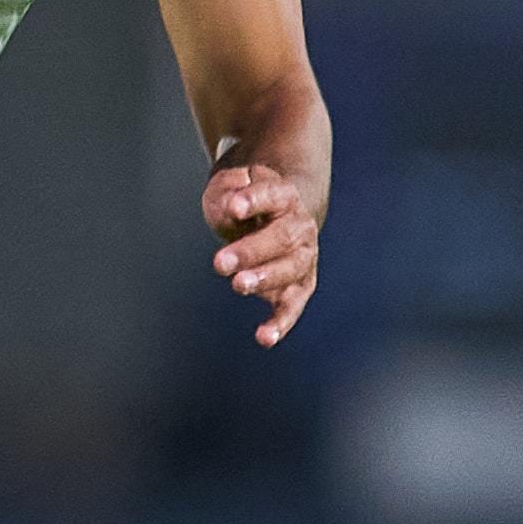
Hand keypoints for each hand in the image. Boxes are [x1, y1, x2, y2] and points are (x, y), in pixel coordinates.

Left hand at [204, 162, 320, 345]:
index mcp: (283, 195)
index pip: (271, 195)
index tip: (234, 207)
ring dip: (264, 280)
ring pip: (290, 270)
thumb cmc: (242, 201)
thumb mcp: (230, 186)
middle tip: (220, 262)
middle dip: (251, 251)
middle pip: (281, 238)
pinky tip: (264, 337)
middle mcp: (299, 226)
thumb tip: (231, 206)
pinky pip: (292, 306)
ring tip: (238, 285)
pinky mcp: (298, 287)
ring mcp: (302, 257)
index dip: (253, 200)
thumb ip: (229, 191)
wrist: (270, 216)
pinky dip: (280, 322)